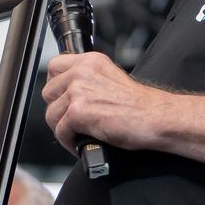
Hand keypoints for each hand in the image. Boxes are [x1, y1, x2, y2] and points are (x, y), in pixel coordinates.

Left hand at [43, 52, 161, 155]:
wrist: (156, 117)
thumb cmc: (139, 105)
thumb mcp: (110, 79)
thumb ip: (88, 80)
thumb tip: (68, 94)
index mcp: (90, 61)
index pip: (54, 66)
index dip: (55, 86)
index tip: (60, 98)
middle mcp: (82, 72)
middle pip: (48, 92)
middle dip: (57, 109)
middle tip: (70, 121)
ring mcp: (78, 91)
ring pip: (51, 114)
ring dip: (63, 128)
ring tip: (76, 134)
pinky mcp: (78, 112)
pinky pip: (60, 130)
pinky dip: (68, 141)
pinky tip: (80, 143)